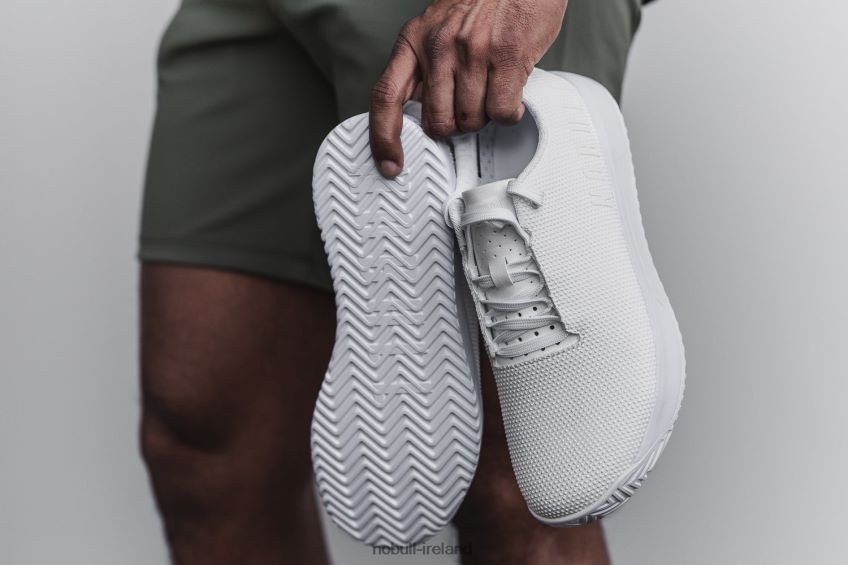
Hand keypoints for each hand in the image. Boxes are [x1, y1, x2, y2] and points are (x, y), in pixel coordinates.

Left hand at [369, 0, 567, 176]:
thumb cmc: (483, 2)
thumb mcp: (437, 27)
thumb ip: (425, 66)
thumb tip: (422, 109)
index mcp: (414, 40)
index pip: (386, 96)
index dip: (383, 137)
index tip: (390, 163)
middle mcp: (439, 45)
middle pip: (437, 121)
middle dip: (455, 125)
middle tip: (467, 107)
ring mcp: (473, 51)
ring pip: (472, 120)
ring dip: (484, 115)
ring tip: (491, 87)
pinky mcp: (507, 57)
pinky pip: (501, 112)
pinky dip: (508, 113)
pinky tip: (510, 92)